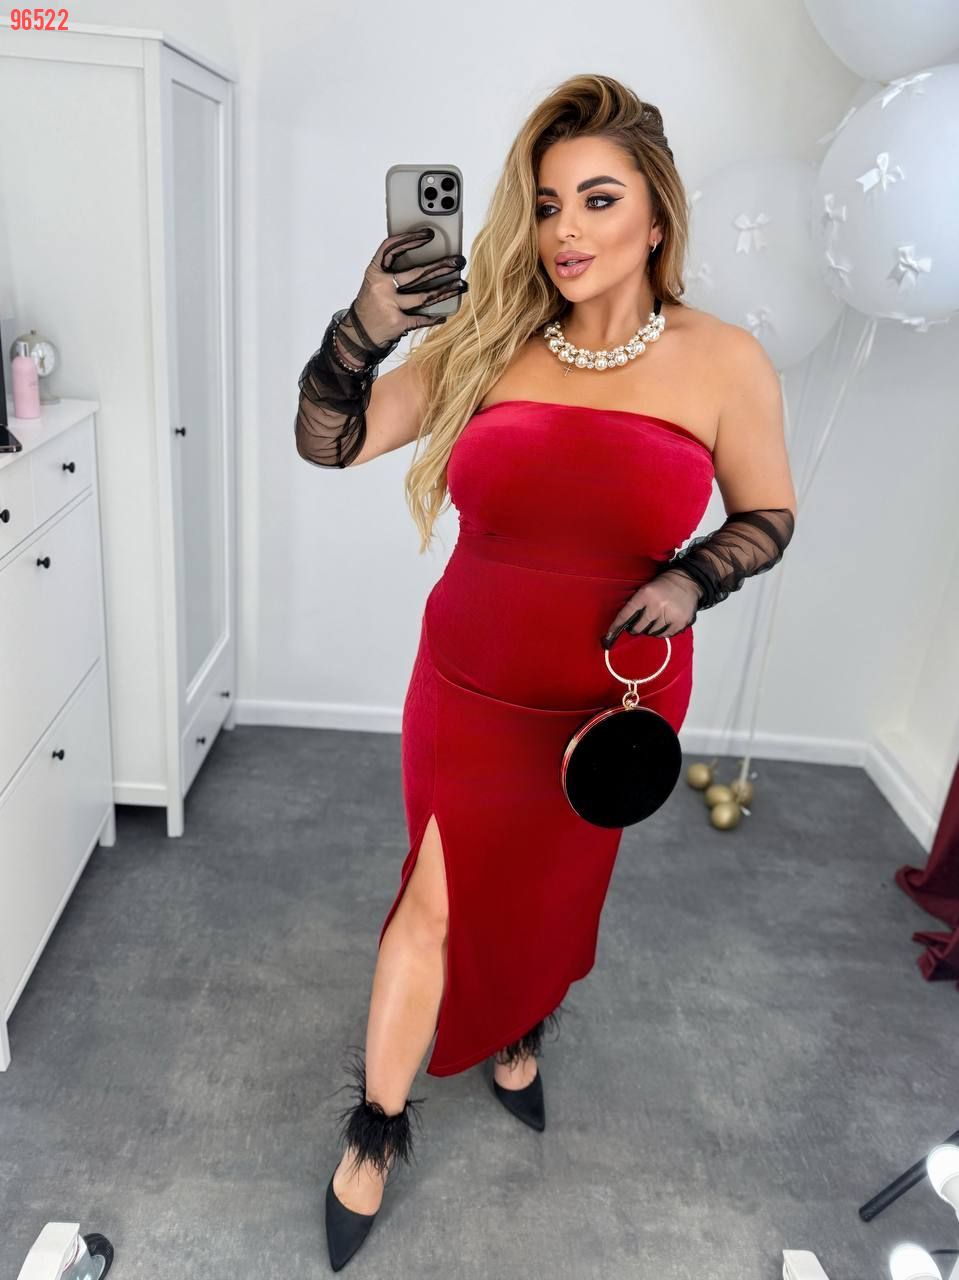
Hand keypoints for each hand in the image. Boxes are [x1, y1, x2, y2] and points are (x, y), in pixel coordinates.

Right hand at [350, 228, 468, 346]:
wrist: (358, 334)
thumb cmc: (371, 305)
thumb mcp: (375, 283)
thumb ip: (392, 271)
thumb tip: (422, 258)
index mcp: (374, 272)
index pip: (391, 248)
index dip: (410, 239)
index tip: (428, 234)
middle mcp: (381, 287)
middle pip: (416, 273)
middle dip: (441, 266)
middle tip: (458, 261)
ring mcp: (390, 305)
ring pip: (424, 296)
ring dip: (446, 290)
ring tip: (461, 284)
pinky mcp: (397, 323)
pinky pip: (421, 318)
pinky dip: (434, 317)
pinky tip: (444, 315)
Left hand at [601, 568, 702, 647]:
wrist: (688, 581)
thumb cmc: (665, 585)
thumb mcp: (646, 588)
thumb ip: (636, 603)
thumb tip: (625, 622)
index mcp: (646, 594)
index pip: (626, 613)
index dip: (617, 625)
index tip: (609, 634)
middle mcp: (657, 606)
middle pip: (639, 627)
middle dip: (636, 627)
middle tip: (638, 624)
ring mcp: (669, 615)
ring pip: (651, 632)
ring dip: (650, 629)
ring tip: (655, 619)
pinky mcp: (680, 623)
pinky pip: (664, 635)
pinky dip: (662, 632)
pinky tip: (664, 623)